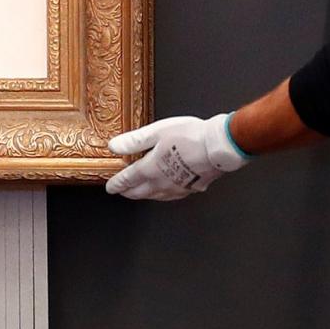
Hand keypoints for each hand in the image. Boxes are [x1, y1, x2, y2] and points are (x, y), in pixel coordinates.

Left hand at [104, 112, 248, 201]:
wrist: (218, 147)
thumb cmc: (191, 136)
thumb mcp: (157, 132)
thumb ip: (134, 141)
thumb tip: (114, 146)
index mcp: (151, 168)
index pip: (128, 179)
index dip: (117, 183)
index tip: (110, 187)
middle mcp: (162, 182)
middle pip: (139, 192)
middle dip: (128, 192)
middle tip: (121, 191)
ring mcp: (177, 188)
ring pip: (155, 196)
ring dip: (143, 195)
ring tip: (138, 193)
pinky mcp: (192, 188)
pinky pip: (171, 196)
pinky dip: (162, 196)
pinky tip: (164, 192)